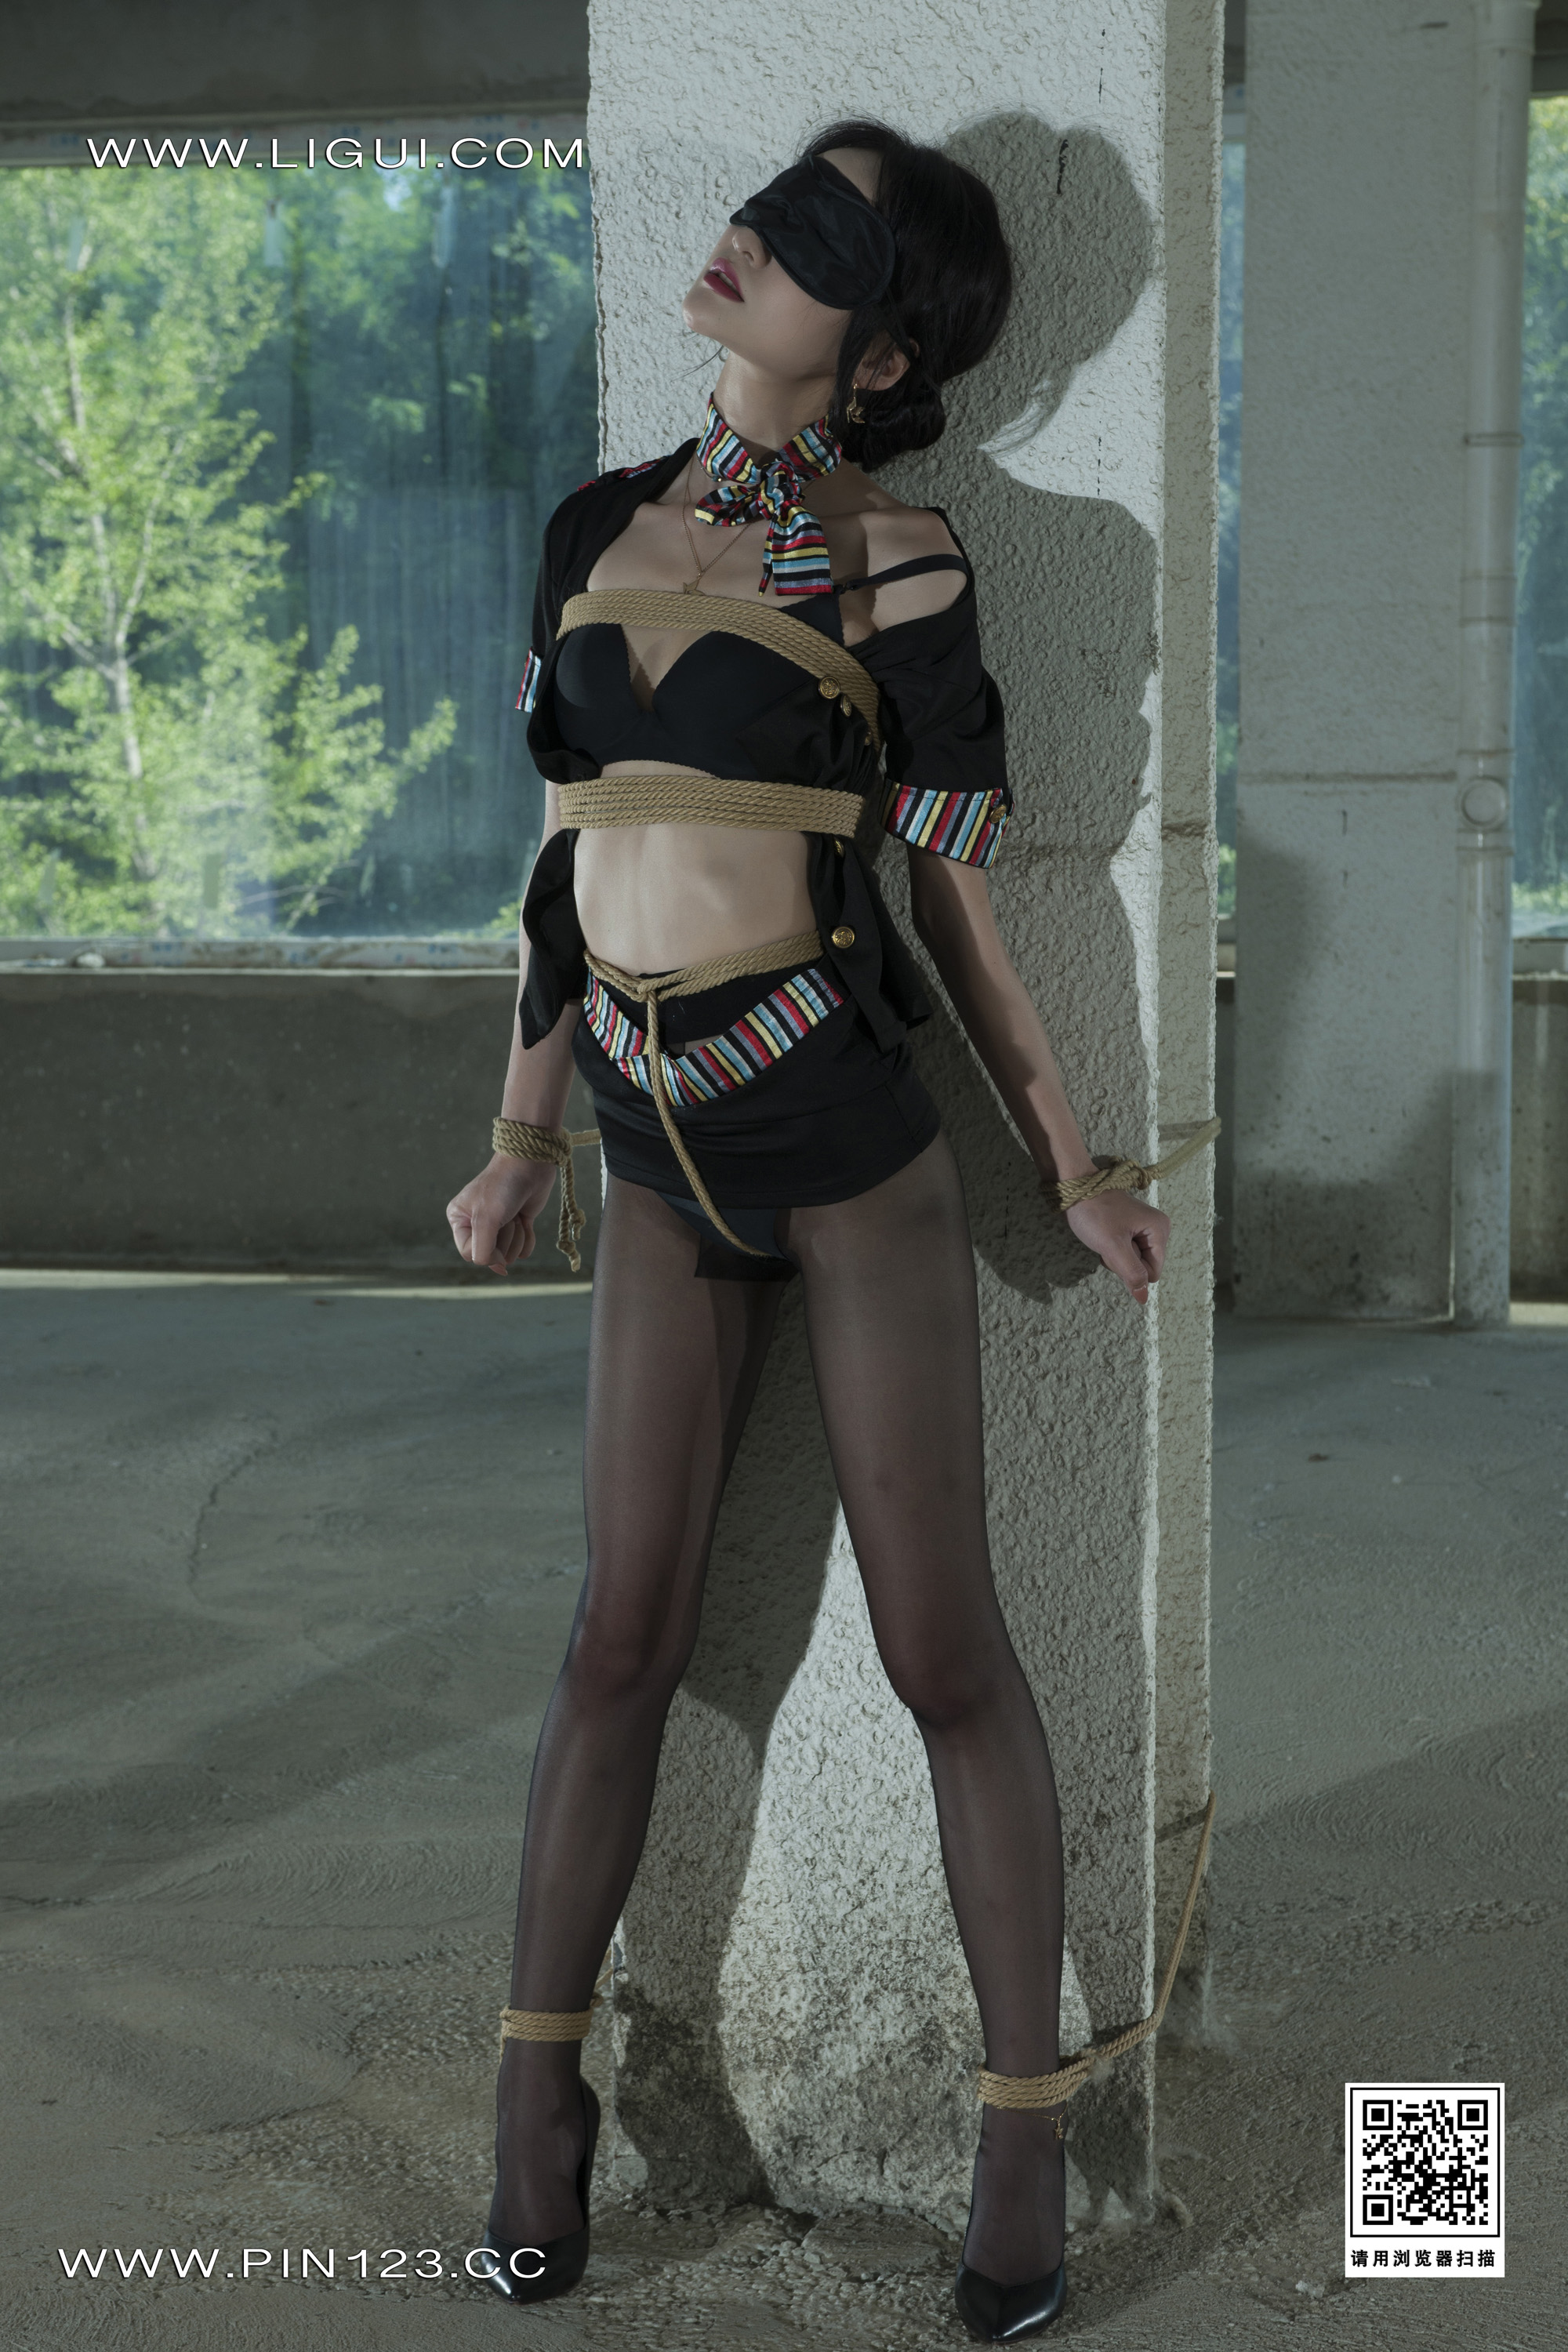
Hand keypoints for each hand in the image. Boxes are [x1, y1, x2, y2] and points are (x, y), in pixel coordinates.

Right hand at [446, 1152, 558, 1275]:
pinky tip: (526, 1221)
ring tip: (516, 1214)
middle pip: (492, 1255)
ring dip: (518, 1237)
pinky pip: (523, 1250)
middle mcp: (476, 1225)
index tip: (496, 1239)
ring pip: (509, 1254)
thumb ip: (483, 1248)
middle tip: (507, 1216)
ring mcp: (499, 1225)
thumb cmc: (503, 1187)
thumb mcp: (486, 1218)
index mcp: (460, 1220)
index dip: (487, 1253)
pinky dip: (528, 1238)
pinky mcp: (518, 1224)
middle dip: (505, 1239)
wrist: (530, 1164)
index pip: (469, 1254)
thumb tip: (498, 1268)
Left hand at [1064, 1189, 1168, 1304]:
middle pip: (1143, 1267)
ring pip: (1133, 1262)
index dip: (1131, 1268)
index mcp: (1160, 1230)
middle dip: (1123, 1262)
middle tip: (1108, 1242)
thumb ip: (1131, 1272)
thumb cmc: (1094, 1214)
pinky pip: (1126, 1252)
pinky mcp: (1131, 1229)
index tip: (1116, 1249)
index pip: (1153, 1272)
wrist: (1075, 1189)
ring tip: (1105, 1237)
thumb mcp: (1112, 1246)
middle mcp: (1157, 1229)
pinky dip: (1112, 1250)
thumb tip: (1144, 1298)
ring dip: (1115, 1257)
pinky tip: (1104, 1236)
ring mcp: (1144, 1229)